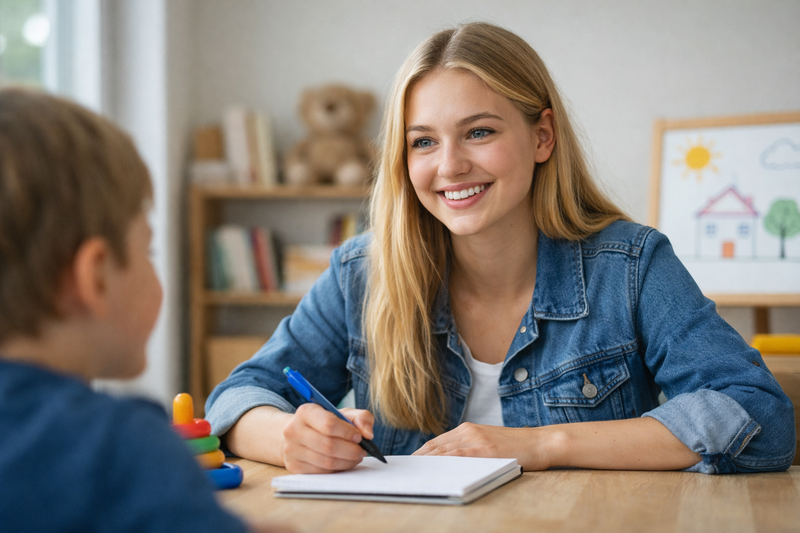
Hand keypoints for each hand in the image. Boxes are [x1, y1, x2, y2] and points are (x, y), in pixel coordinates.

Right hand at [281, 403, 374, 472]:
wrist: (299, 434)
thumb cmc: (325, 423)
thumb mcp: (343, 414)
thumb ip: (361, 418)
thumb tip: (368, 434)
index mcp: (306, 412)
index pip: (329, 424)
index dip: (348, 432)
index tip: (359, 436)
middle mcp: (293, 430)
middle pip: (328, 445)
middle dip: (351, 450)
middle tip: (362, 451)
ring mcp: (291, 450)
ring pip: (326, 462)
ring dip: (347, 462)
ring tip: (355, 457)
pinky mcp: (294, 467)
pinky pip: (321, 472)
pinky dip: (337, 469)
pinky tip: (343, 463)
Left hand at [412, 423, 551, 469]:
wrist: (540, 442)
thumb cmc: (517, 447)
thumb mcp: (489, 443)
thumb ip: (470, 448)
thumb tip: (450, 462)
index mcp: (468, 429)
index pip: (438, 441)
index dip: (422, 453)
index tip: (411, 463)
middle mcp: (469, 431)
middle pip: (436, 446)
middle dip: (420, 459)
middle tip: (407, 470)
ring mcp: (476, 439)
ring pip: (444, 451)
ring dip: (427, 463)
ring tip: (414, 473)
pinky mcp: (485, 449)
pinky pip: (458, 457)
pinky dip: (444, 463)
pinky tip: (435, 470)